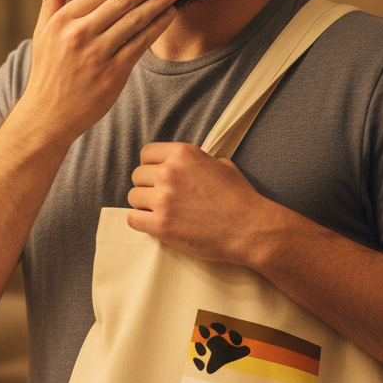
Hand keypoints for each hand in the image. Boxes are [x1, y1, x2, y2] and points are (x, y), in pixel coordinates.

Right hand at [19, 0, 180, 143]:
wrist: (49, 114)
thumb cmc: (48, 71)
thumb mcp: (43, 32)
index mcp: (64, 20)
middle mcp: (80, 34)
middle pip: (123, 1)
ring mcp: (97, 54)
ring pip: (135, 20)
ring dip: (159, 1)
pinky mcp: (113, 74)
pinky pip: (140, 44)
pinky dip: (157, 27)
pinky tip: (169, 14)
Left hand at [126, 142, 263, 264]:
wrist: (249, 229)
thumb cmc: (239, 198)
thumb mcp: (220, 165)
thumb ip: (195, 161)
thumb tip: (182, 165)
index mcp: (183, 154)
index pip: (147, 153)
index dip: (152, 166)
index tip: (159, 177)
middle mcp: (169, 172)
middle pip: (137, 176)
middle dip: (148, 186)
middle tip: (163, 198)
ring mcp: (164, 199)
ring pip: (133, 197)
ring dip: (144, 205)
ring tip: (162, 212)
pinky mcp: (161, 224)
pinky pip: (133, 219)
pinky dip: (141, 222)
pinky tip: (156, 224)